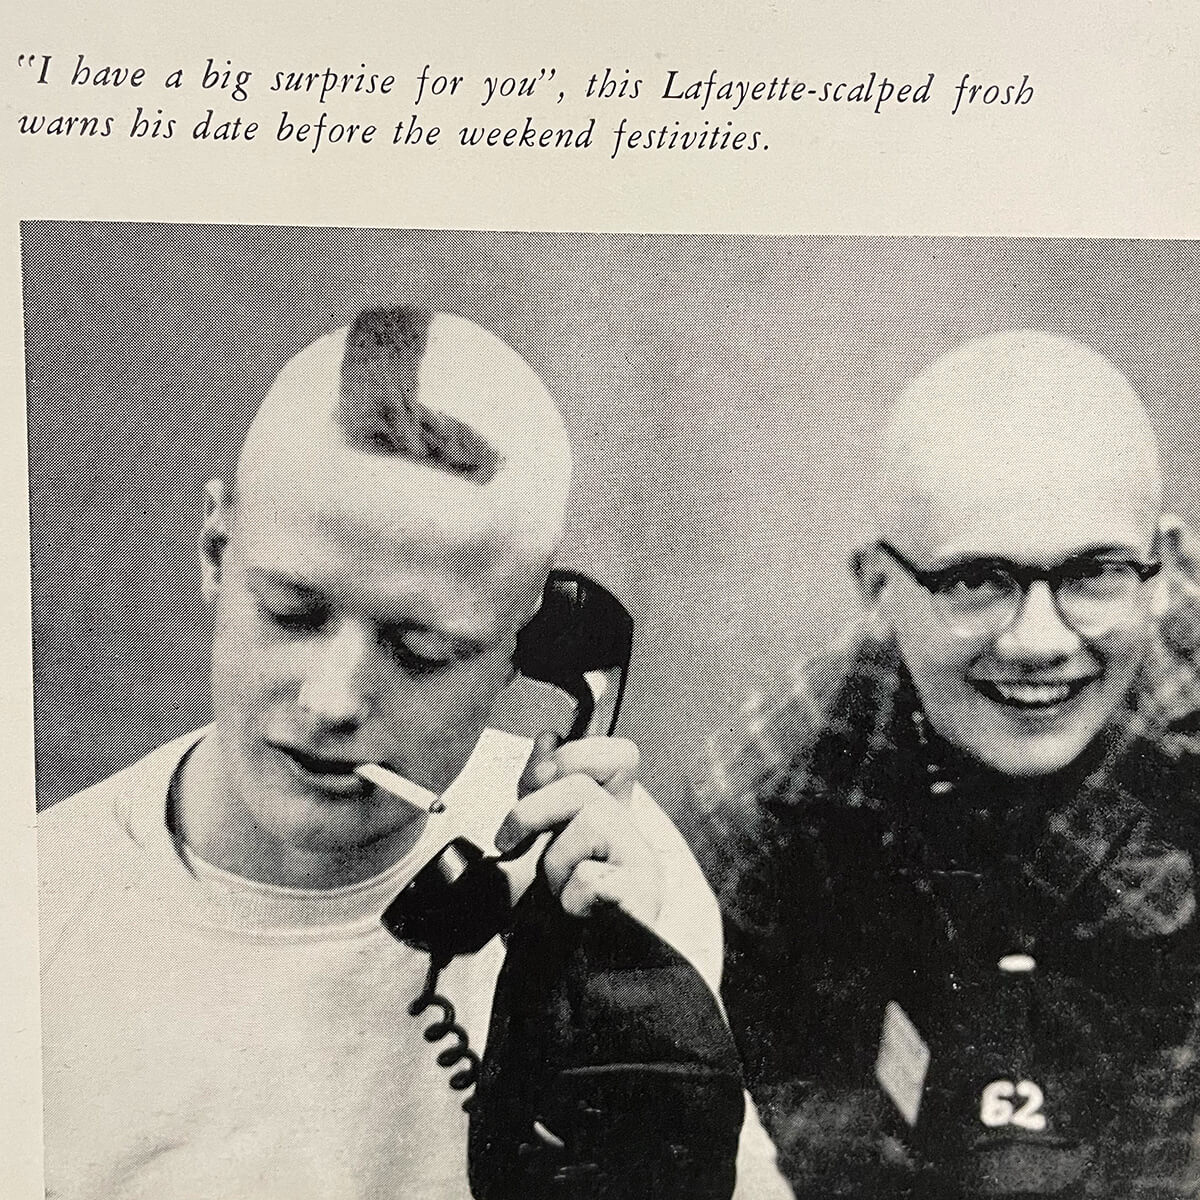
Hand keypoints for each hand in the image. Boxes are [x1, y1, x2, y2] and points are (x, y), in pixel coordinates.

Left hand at [494, 734, 661, 928]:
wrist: (568, 980)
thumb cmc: (555, 913)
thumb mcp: (539, 840)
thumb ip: (542, 790)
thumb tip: (549, 736)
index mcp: (610, 812)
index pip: (618, 755)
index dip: (575, 755)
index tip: (536, 780)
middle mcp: (632, 831)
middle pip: (588, 780)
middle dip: (535, 806)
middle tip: (513, 840)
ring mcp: (641, 863)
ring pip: (589, 821)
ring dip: (553, 862)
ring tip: (559, 891)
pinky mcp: (644, 898)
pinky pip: (592, 878)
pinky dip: (571, 899)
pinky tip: (579, 915)